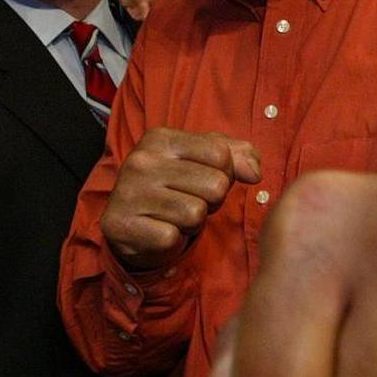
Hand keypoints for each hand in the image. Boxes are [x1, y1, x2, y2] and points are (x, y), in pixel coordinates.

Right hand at [100, 128, 260, 270]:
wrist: (130, 220)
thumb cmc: (176, 184)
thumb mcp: (206, 159)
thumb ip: (238, 155)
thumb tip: (254, 173)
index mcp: (161, 138)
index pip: (221, 155)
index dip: (224, 172)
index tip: (204, 177)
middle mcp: (141, 161)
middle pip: (215, 185)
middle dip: (212, 199)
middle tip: (189, 199)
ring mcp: (128, 193)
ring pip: (196, 213)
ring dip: (193, 221)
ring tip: (175, 214)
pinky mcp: (122, 226)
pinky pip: (172, 237)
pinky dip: (172, 238)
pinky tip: (159, 228)